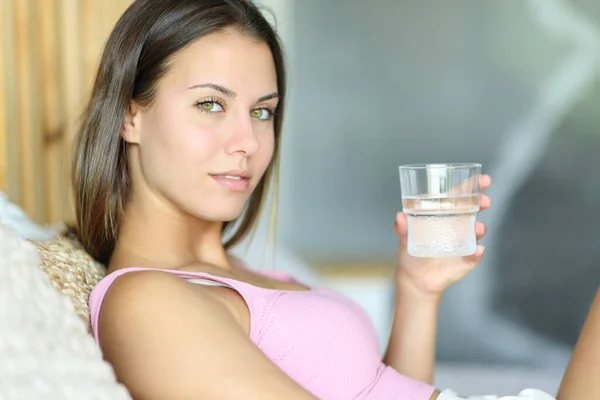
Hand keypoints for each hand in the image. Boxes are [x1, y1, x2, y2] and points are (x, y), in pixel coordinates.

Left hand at [394, 175, 491, 297]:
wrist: (416, 279)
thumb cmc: (411, 251)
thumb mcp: (405, 237)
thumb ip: (402, 227)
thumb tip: (399, 216)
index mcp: (444, 214)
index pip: (460, 195)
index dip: (472, 186)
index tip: (483, 179)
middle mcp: (458, 224)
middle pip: (474, 209)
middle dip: (481, 202)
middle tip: (484, 201)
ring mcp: (464, 241)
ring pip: (478, 231)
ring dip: (480, 228)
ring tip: (478, 227)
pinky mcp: (467, 258)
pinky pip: (475, 254)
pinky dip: (477, 252)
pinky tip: (477, 250)